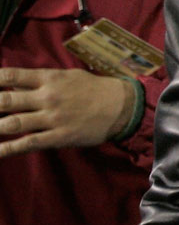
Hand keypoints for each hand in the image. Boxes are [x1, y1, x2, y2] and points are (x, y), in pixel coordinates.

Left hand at [0, 67, 136, 156]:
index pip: (12, 76)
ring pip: (12, 123)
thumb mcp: (68, 76)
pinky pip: (28, 143)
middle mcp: (47, 96)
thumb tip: (13, 84)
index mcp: (49, 78)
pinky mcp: (58, 136)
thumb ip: (41, 80)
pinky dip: (8, 149)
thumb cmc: (93, 88)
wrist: (122, 106)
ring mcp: (52, 118)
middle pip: (6, 100)